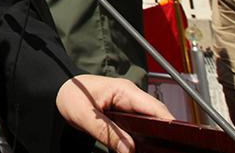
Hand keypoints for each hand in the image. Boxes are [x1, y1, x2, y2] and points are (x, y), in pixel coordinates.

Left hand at [55, 74, 172, 152]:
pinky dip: (146, 133)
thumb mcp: (85, 116)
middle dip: (164, 132)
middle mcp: (131, 95)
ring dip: (155, 134)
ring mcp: (129, 102)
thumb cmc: (69, 94)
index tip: (177, 140)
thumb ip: (107, 133)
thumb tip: (130, 150)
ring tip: (159, 149)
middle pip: (157, 115)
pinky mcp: (125, 110)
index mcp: (124, 90)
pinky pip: (141, 122)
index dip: (169, 124)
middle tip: (167, 149)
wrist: (57, 88)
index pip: (155, 108)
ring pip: (151, 120)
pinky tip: (145, 146)